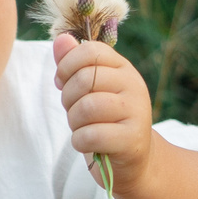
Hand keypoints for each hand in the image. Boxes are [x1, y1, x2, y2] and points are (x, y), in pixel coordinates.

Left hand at [52, 32, 155, 183]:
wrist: (133, 160)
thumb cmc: (104, 121)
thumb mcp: (89, 89)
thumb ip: (73, 63)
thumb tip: (61, 38)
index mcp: (123, 68)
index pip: (90, 51)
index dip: (67, 65)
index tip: (62, 81)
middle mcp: (134, 86)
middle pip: (85, 79)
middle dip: (67, 98)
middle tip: (73, 110)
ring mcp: (137, 112)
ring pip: (87, 108)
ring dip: (74, 121)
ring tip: (81, 127)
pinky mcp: (132, 140)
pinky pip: (91, 135)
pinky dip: (79, 141)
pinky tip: (86, 143)